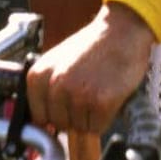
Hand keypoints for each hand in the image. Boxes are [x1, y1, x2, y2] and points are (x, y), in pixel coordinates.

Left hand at [25, 4, 153, 134]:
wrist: (122, 30)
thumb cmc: (92, 46)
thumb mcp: (58, 62)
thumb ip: (48, 89)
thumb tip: (45, 124)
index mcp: (38, 76)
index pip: (39, 117)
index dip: (55, 117)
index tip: (65, 112)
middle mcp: (55, 86)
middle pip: (60, 125)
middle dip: (74, 117)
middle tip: (87, 94)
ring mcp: (78, 95)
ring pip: (79, 129)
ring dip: (90, 118)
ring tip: (98, 91)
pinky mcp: (100, 102)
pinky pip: (97, 128)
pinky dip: (104, 118)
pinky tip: (107, 96)